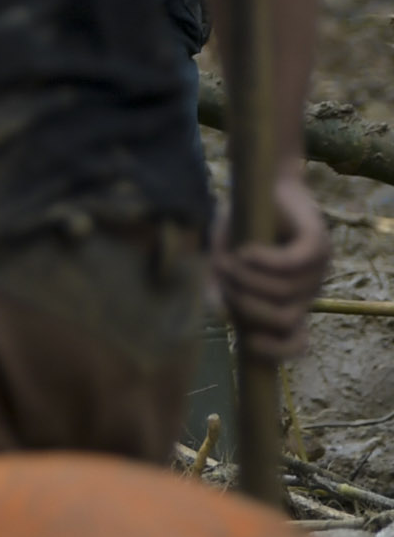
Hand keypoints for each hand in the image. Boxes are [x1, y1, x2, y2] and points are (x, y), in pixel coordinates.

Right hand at [215, 172, 331, 361]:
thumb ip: (219, 290)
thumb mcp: (221, 263)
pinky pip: (291, 264)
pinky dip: (264, 260)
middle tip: (224, 280)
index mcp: (287, 303)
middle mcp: (306, 291)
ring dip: (246, 277)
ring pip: (283, 291)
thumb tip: (219, 316)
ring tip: (229, 258)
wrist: (261, 185)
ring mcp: (317, 269)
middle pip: (283, 318)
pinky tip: (246, 250)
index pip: (297, 342)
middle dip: (246, 304)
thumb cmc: (241, 227)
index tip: (249, 342)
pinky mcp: (318, 243)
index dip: (278, 351)